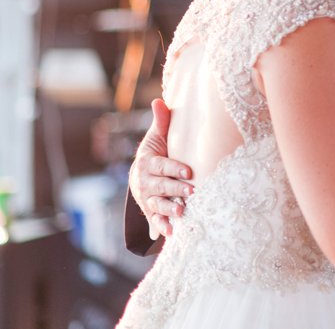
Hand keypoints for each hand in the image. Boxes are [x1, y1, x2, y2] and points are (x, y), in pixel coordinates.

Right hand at [130, 99, 193, 238]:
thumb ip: (162, 121)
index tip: (189, 171)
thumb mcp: (158, 137)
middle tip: (192, 192)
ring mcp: (147, 198)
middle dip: (175, 189)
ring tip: (182, 212)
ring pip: (157, 204)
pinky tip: (172, 233)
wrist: (142, 174)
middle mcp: (145, 182)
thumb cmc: (157, 152)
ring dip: (168, 209)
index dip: (174, 168)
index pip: (162, 166)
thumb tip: (160, 100)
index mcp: (147, 163)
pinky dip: (161, 228)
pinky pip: (155, 221)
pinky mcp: (151, 212)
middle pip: (160, 186)